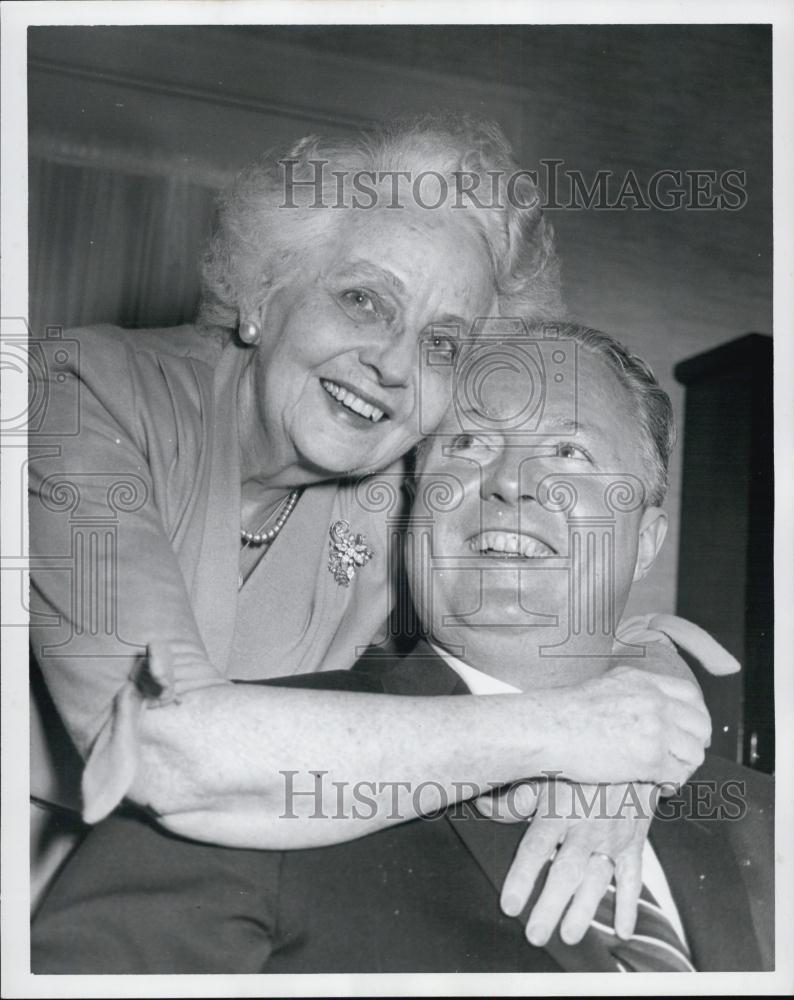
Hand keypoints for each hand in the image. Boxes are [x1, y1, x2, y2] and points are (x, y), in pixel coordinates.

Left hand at [484, 781, 652, 943]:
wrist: (629, 750)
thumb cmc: (575, 766)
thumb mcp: (542, 773)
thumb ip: (512, 797)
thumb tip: (481, 806)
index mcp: (557, 810)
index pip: (535, 849)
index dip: (522, 878)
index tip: (509, 906)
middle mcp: (585, 826)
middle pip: (566, 870)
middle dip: (551, 905)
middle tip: (536, 934)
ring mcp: (612, 836)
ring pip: (597, 878)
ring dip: (585, 910)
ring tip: (569, 936)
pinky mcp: (634, 841)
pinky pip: (633, 876)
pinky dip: (629, 904)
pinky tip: (622, 931)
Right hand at [548, 666, 710, 786]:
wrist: (548, 728)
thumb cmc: (564, 712)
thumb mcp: (605, 686)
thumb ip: (631, 692)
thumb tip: (643, 706)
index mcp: (643, 681)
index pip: (690, 695)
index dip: (695, 715)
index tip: (690, 729)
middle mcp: (654, 701)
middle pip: (700, 723)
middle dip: (695, 743)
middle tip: (683, 756)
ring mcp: (654, 728)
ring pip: (693, 752)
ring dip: (684, 766)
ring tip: (668, 773)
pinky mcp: (649, 757)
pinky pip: (676, 776)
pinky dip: (672, 784)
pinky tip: (660, 786)